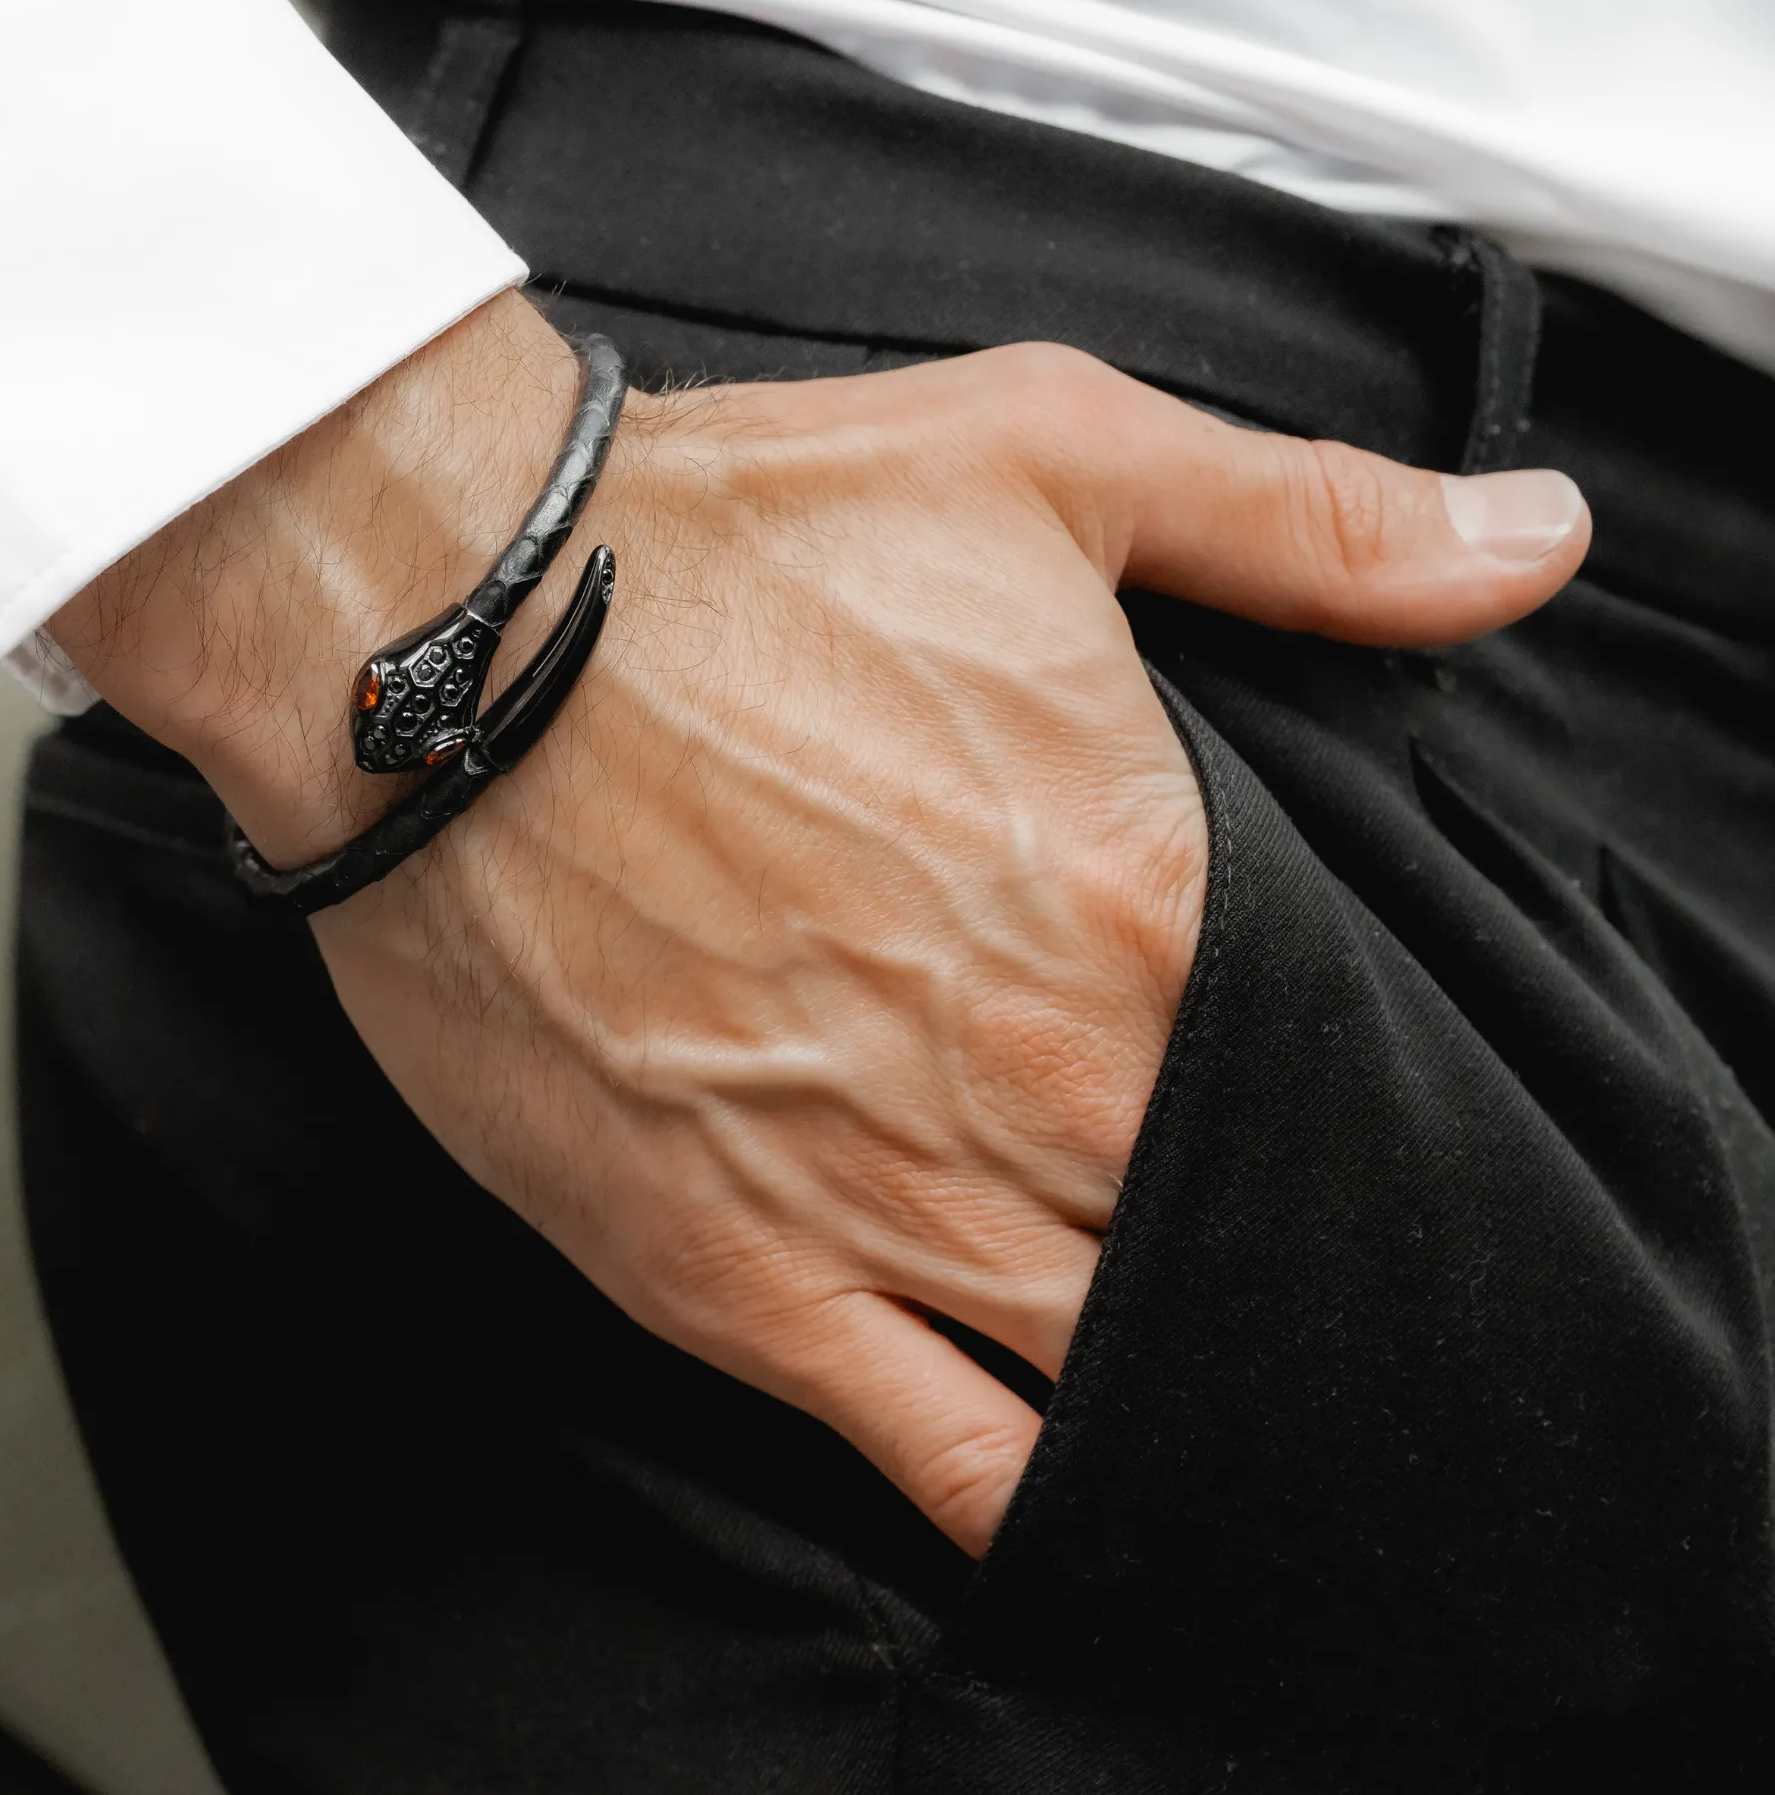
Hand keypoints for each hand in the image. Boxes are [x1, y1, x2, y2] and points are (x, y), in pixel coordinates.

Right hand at [57, 295, 1588, 1554]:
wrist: (433, 633)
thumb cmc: (721, 542)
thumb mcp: (1048, 455)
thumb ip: (1305, 527)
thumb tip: (1522, 551)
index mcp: (1141, 896)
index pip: (1338, 1067)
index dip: (1339, 1084)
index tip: (1300, 1065)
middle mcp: (1039, 1076)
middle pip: (1233, 1227)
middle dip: (1257, 1225)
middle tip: (1225, 1194)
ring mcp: (887, 1199)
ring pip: (1117, 1363)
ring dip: (1172, 1362)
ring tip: (1179, 1341)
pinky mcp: (731, 1273)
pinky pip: (940, 1462)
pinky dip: (1038, 1500)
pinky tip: (1072, 1479)